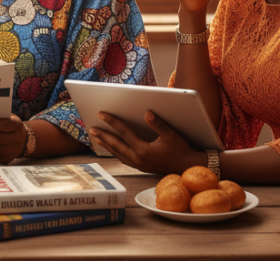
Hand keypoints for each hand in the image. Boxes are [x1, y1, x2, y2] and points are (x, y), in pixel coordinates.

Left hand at [88, 110, 203, 175]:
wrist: (187, 167)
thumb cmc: (181, 150)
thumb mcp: (171, 135)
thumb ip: (158, 124)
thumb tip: (146, 112)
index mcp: (143, 150)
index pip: (124, 133)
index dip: (112, 122)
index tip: (101, 114)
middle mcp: (138, 159)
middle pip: (116, 145)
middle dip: (103, 135)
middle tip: (91, 127)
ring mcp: (138, 165)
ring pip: (118, 153)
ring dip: (107, 145)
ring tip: (96, 137)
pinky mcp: (141, 167)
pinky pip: (123, 159)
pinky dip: (115, 152)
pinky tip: (112, 148)